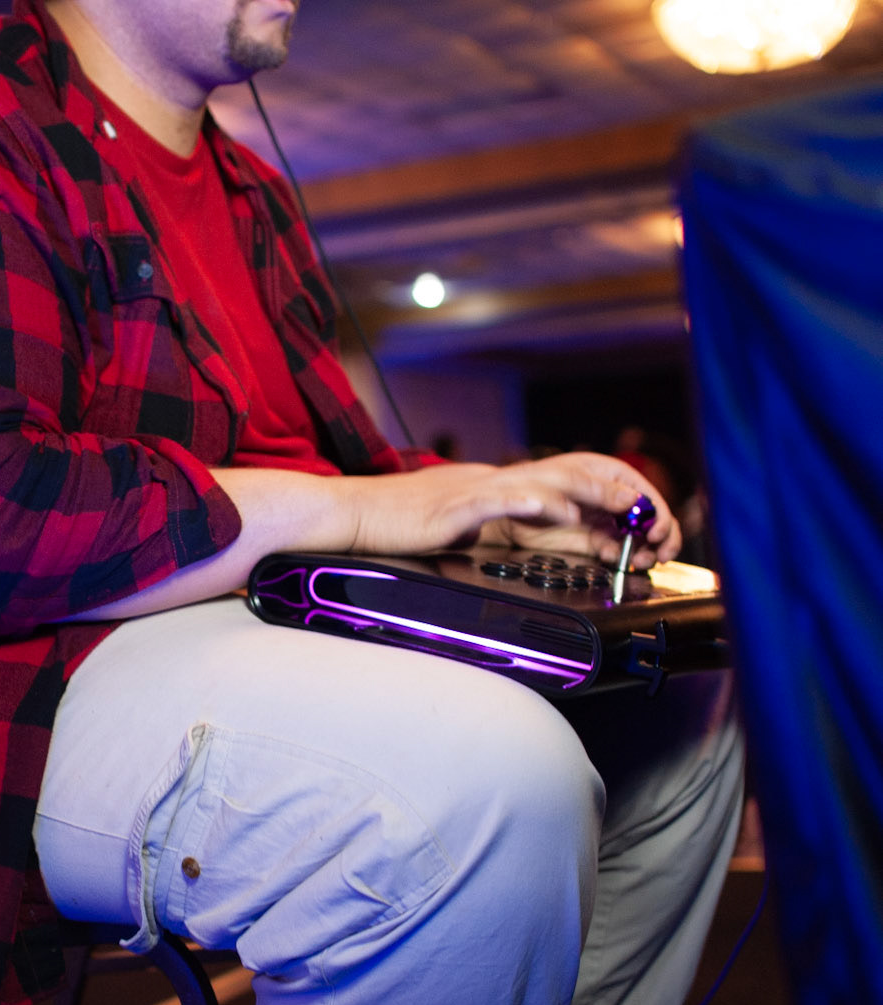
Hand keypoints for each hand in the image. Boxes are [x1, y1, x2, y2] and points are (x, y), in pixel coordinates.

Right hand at [345, 453, 679, 566]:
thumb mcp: (470, 527)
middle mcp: (497, 480)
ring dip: (591, 493)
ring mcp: (477, 491)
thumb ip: (510, 528)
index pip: (569, 480)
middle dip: (617, 491)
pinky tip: (560, 515)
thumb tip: (561, 533)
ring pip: (546, 481)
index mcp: (503, 485)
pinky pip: (502, 502)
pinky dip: (536, 506)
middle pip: (570, 472)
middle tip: (651, 514)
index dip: (611, 497)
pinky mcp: (454, 508)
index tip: (640, 523)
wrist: (352, 516)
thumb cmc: (402, 525)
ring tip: (625, 505)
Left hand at [476, 453, 679, 565]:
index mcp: (613, 476)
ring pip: (638, 539)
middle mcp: (614, 499)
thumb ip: (599, 490)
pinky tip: (612, 559)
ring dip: (644, 552)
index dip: (659, 515)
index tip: (655, 533)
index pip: (648, 495)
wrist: (507, 509)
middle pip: (651, 519)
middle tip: (658, 555)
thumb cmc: (533, 482)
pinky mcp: (594, 541)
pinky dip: (620, 558)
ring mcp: (605, 521)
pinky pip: (617, 551)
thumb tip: (632, 500)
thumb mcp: (567, 480)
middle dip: (660, 538)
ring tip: (639, 561)